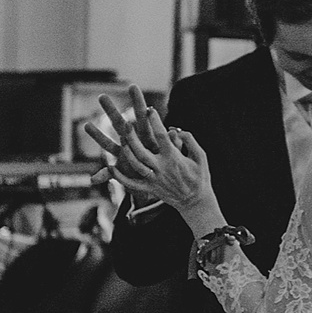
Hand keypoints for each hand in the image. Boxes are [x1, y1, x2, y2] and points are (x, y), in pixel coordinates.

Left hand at [82, 86, 215, 224]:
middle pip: (142, 150)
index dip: (155, 121)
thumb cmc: (200, 177)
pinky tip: (110, 167)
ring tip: (121, 137)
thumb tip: (176, 129)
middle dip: (132, 136)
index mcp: (174, 158)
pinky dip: (120, 177)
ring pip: (136, 164)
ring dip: (126, 150)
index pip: (162, 136)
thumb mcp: (201, 156)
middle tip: (126, 123)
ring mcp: (154, 180)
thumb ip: (189, 140)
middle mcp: (162, 168)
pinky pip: (132, 184)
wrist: (196, 203)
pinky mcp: (150, 189)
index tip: (150, 109)